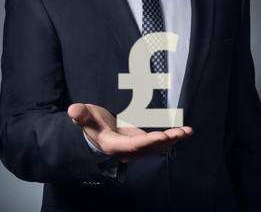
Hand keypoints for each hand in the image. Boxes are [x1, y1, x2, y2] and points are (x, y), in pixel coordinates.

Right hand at [68, 103, 192, 162]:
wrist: (96, 132)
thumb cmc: (91, 123)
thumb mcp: (85, 116)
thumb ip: (81, 114)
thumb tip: (74, 109)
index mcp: (113, 144)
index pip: (131, 145)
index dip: (147, 141)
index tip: (162, 135)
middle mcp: (126, 150)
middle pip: (148, 148)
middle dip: (165, 140)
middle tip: (180, 132)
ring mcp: (136, 149)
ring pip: (156, 146)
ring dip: (172, 139)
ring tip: (186, 131)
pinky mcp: (142, 143)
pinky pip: (158, 142)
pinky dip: (171, 137)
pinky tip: (184, 132)